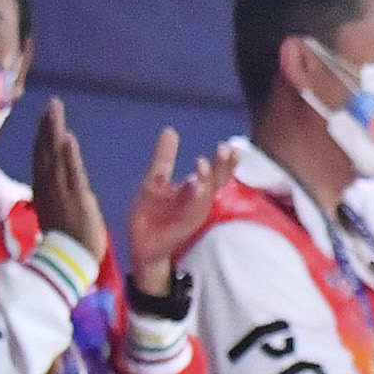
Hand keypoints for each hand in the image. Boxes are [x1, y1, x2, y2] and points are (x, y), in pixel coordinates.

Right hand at [29, 99, 108, 262]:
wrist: (69, 265)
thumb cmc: (65, 244)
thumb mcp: (53, 215)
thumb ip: (49, 197)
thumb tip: (45, 186)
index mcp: (44, 192)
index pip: (41, 159)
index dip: (42, 137)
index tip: (44, 116)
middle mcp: (48, 188)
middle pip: (45, 153)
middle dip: (46, 128)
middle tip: (51, 104)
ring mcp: (61, 192)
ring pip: (55, 157)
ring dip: (54, 133)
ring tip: (55, 110)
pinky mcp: (76, 198)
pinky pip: (72, 174)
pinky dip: (69, 156)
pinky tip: (68, 138)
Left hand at [128, 128, 226, 296]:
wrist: (141, 244)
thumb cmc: (153, 213)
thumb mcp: (156, 181)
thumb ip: (165, 158)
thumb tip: (170, 130)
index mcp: (197, 190)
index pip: (218, 173)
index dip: (227, 161)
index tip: (232, 146)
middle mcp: (199, 203)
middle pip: (217, 183)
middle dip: (222, 167)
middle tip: (223, 149)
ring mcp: (190, 216)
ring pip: (204, 198)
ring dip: (206, 181)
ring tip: (204, 164)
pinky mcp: (178, 230)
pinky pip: (188, 214)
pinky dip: (193, 201)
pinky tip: (194, 186)